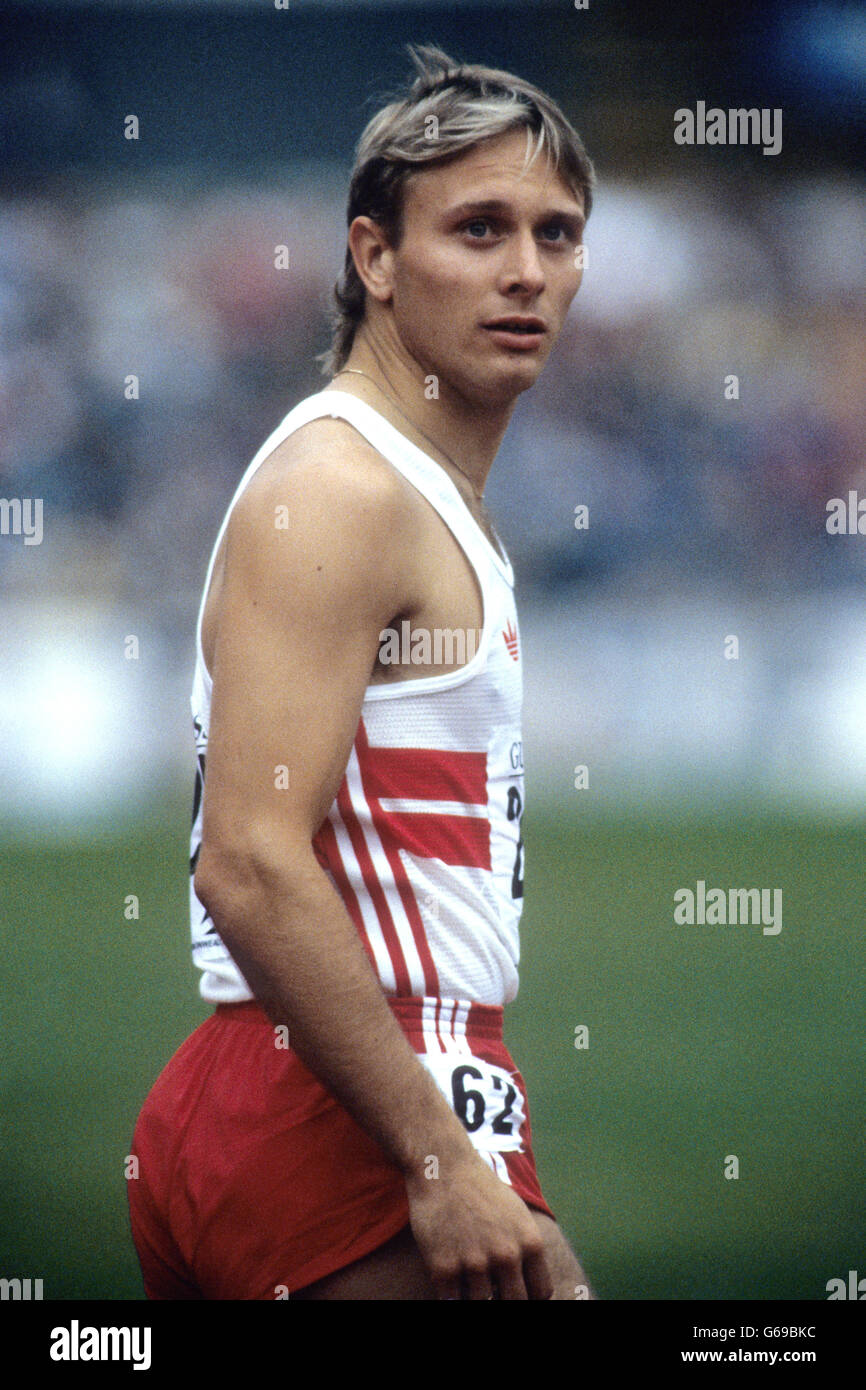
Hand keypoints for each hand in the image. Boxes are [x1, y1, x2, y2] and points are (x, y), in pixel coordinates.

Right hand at [406, 1152, 552, 1299]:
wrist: (444, 1166)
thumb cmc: (481, 1189)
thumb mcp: (517, 1214)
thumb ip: (527, 1249)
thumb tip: (532, 1286)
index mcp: (530, 1243)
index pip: (540, 1293)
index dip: (529, 1297)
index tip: (513, 1291)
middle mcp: (507, 1255)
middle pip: (514, 1303)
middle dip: (503, 1299)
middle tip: (491, 1288)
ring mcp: (475, 1263)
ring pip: (480, 1304)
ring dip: (474, 1296)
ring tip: (467, 1278)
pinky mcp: (444, 1267)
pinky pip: (450, 1301)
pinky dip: (450, 1296)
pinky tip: (449, 1280)